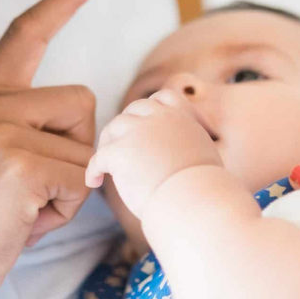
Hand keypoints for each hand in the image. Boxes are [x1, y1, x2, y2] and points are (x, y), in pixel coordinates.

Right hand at [0, 0, 104, 298]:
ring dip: (71, 182)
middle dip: (76, 147)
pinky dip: (66, 208)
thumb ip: (35, 122)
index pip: (28, 29)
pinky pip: (81, 176)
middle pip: (83, 99)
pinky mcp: (18, 163)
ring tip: (26, 204)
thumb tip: (94, 115)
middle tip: (31, 185)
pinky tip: (25, 220)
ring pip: (88, 142)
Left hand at [86, 89, 221, 217]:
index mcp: (182, 118)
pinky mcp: (120, 151)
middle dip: (127, 126)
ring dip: (109, 143)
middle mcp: (159, 118)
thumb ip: (190, 148)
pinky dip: (94, 168)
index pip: (164, 97)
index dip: (154, 109)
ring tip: (106, 165)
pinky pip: (99, 156)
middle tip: (123, 148)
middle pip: (134, 109)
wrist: (195, 201)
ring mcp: (138, 132)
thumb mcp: (205, 157)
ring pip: (114, 127)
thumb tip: (184, 161)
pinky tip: (94, 181)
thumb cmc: (205, 191)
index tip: (149, 125)